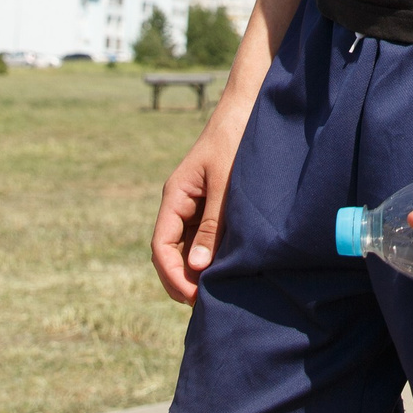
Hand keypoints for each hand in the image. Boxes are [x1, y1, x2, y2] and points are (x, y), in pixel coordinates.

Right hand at [151, 119, 240, 304]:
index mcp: (176, 196)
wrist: (250, 107)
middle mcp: (181, 203)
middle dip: (183, 279)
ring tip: (219, 291)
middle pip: (171, 252)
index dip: (174, 276)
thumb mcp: (226, 185)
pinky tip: (227, 268)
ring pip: (187, 247)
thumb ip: (212, 225)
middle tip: (207, 304)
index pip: (162, 247)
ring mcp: (196, 204)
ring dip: (197, 270)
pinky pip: (204, 236)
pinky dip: (211, 255)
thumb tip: (196, 267)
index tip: (195, 297)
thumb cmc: (236, 140)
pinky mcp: (212, 203)